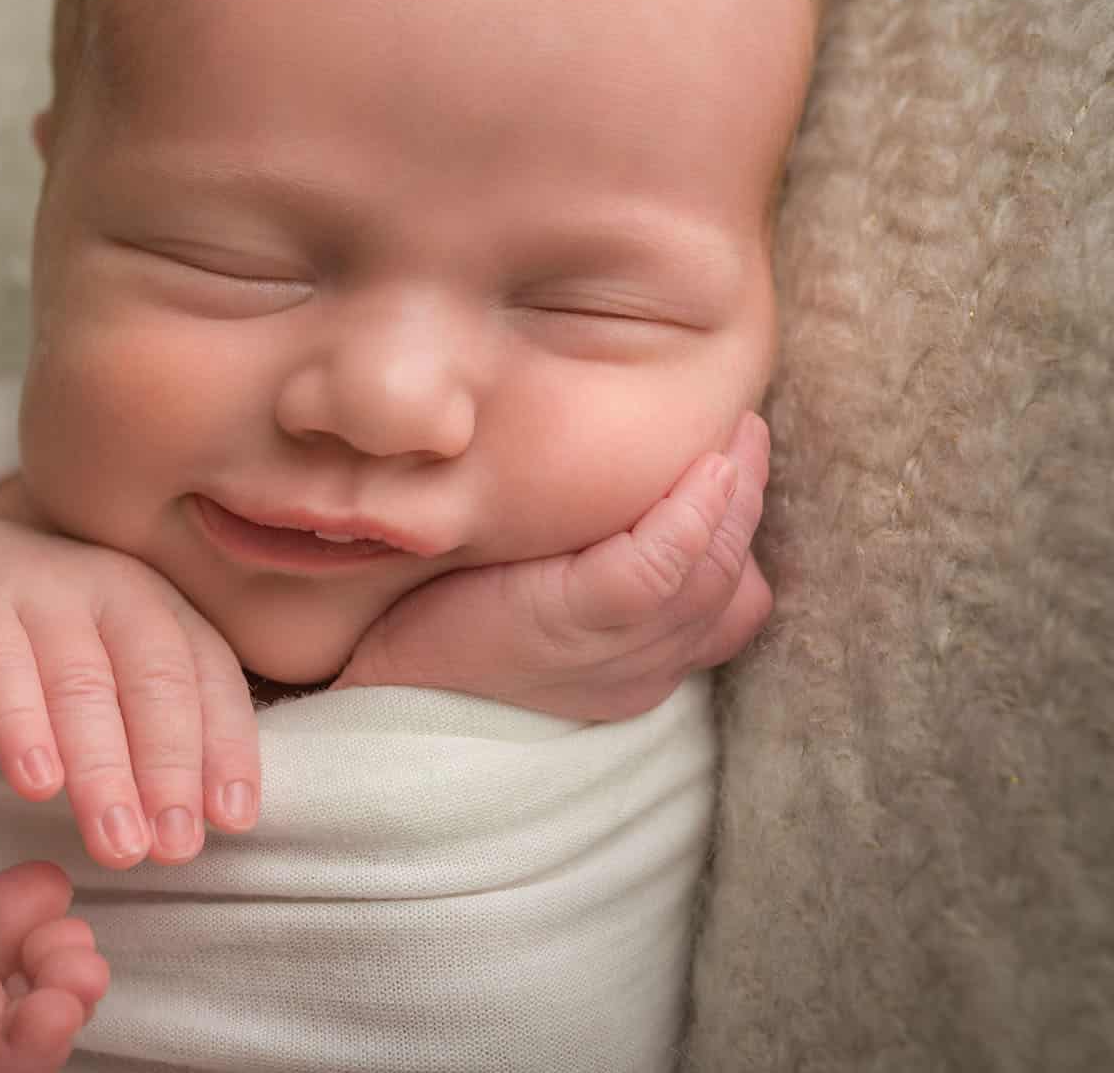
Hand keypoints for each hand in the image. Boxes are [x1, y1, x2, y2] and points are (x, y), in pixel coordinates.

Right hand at [0, 509, 259, 869]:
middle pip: (153, 681)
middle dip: (170, 770)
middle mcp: (114, 590)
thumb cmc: (53, 641)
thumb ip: (160, 726)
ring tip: (116, 844)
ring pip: (82, 685)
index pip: (210, 677)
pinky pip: (1, 671)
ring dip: (104, 772)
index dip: (227, 748)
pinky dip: (22, 729)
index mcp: (163, 606)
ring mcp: (44, 595)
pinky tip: (37, 784)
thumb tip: (210, 820)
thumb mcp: (117, 664)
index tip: (231, 820)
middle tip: (175, 848)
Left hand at [332, 412, 773, 719]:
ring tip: (739, 436)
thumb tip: (596, 493)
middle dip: (747, 503)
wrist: (377, 690)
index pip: (726, 607)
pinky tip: (705, 469)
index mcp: (636, 669)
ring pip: (709, 572)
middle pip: (729, 583)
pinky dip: (688, 518)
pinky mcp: (571, 627)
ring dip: (733, 497)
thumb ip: (575, 564)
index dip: (739, 538)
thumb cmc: (441, 634)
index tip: (735, 472)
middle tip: (748, 436)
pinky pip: (653, 571)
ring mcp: (614, 656)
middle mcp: (643, 671)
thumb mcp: (529, 600)